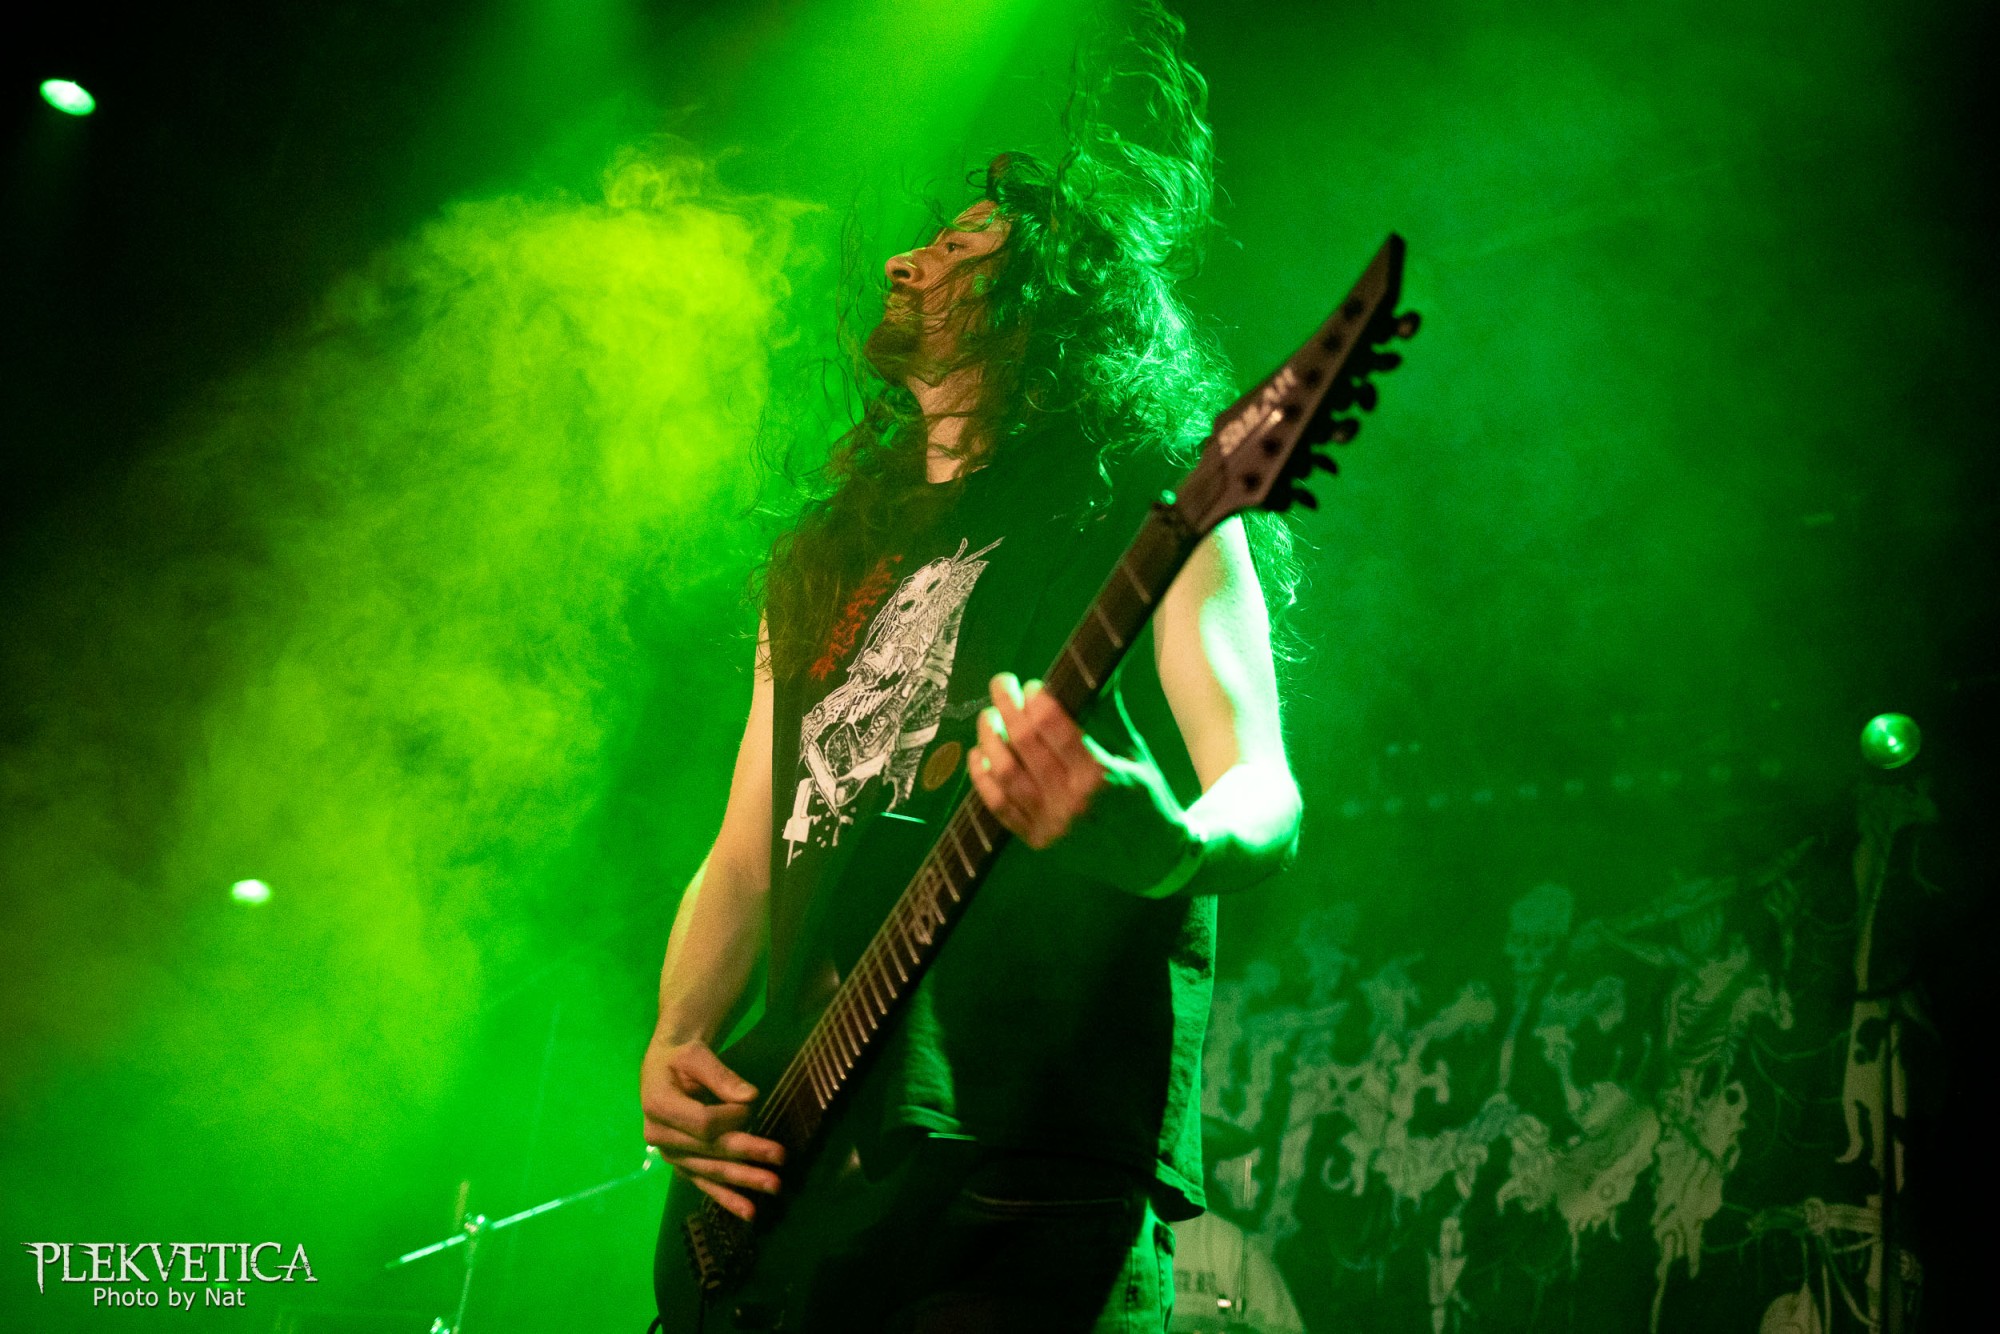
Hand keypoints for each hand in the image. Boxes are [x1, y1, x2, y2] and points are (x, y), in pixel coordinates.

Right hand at [640, 1035, 784, 1220]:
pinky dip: (726, 1198)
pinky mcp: (681, 1165)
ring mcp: (669, 1155)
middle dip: (747, 1154)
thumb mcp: (696, 1055)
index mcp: (658, 1106)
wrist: (664, 1069)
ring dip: (743, 1180)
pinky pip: (704, 1183)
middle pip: (711, 1150)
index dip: (731, 1117)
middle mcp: (659, 1136)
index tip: (750, 1104)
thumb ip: (720, 1075)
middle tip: (781, 1158)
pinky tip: (749, 1211)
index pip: (703, 1123)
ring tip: (774, 1186)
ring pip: (711, 1170)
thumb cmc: (680, 1058)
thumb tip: (750, 1098)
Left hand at [966, 672, 1192, 893]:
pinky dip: (982, 778)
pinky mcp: (1036, 841)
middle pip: (1023, 742)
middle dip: (1007, 705)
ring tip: (987, 717)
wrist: (1153, 858)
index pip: (1052, 725)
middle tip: (1000, 684)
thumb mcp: (1133, 752)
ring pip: (1004, 771)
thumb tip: (1082, 671)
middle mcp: (1070, 799)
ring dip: (989, 738)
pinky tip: (978, 755)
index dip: (1035, 698)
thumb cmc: (1146, 796)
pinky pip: (998, 806)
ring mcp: (1050, 823)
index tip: (1031, 684)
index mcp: (1099, 772)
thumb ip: (1104, 715)